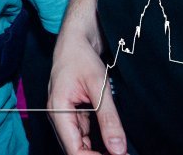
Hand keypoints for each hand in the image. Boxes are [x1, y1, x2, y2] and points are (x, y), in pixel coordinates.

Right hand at [48, 35, 126, 154]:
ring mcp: (64, 116)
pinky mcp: (72, 114)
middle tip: (124, 154)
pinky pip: (83, 135)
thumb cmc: (82, 57)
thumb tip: (119, 150)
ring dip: (98, 151)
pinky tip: (112, 142)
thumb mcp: (100, 87)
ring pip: (79, 145)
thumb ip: (109, 119)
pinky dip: (97, 142)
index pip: (74, 150)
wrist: (75, 40)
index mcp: (58, 111)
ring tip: (121, 152)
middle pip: (75, 150)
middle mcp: (58, 117)